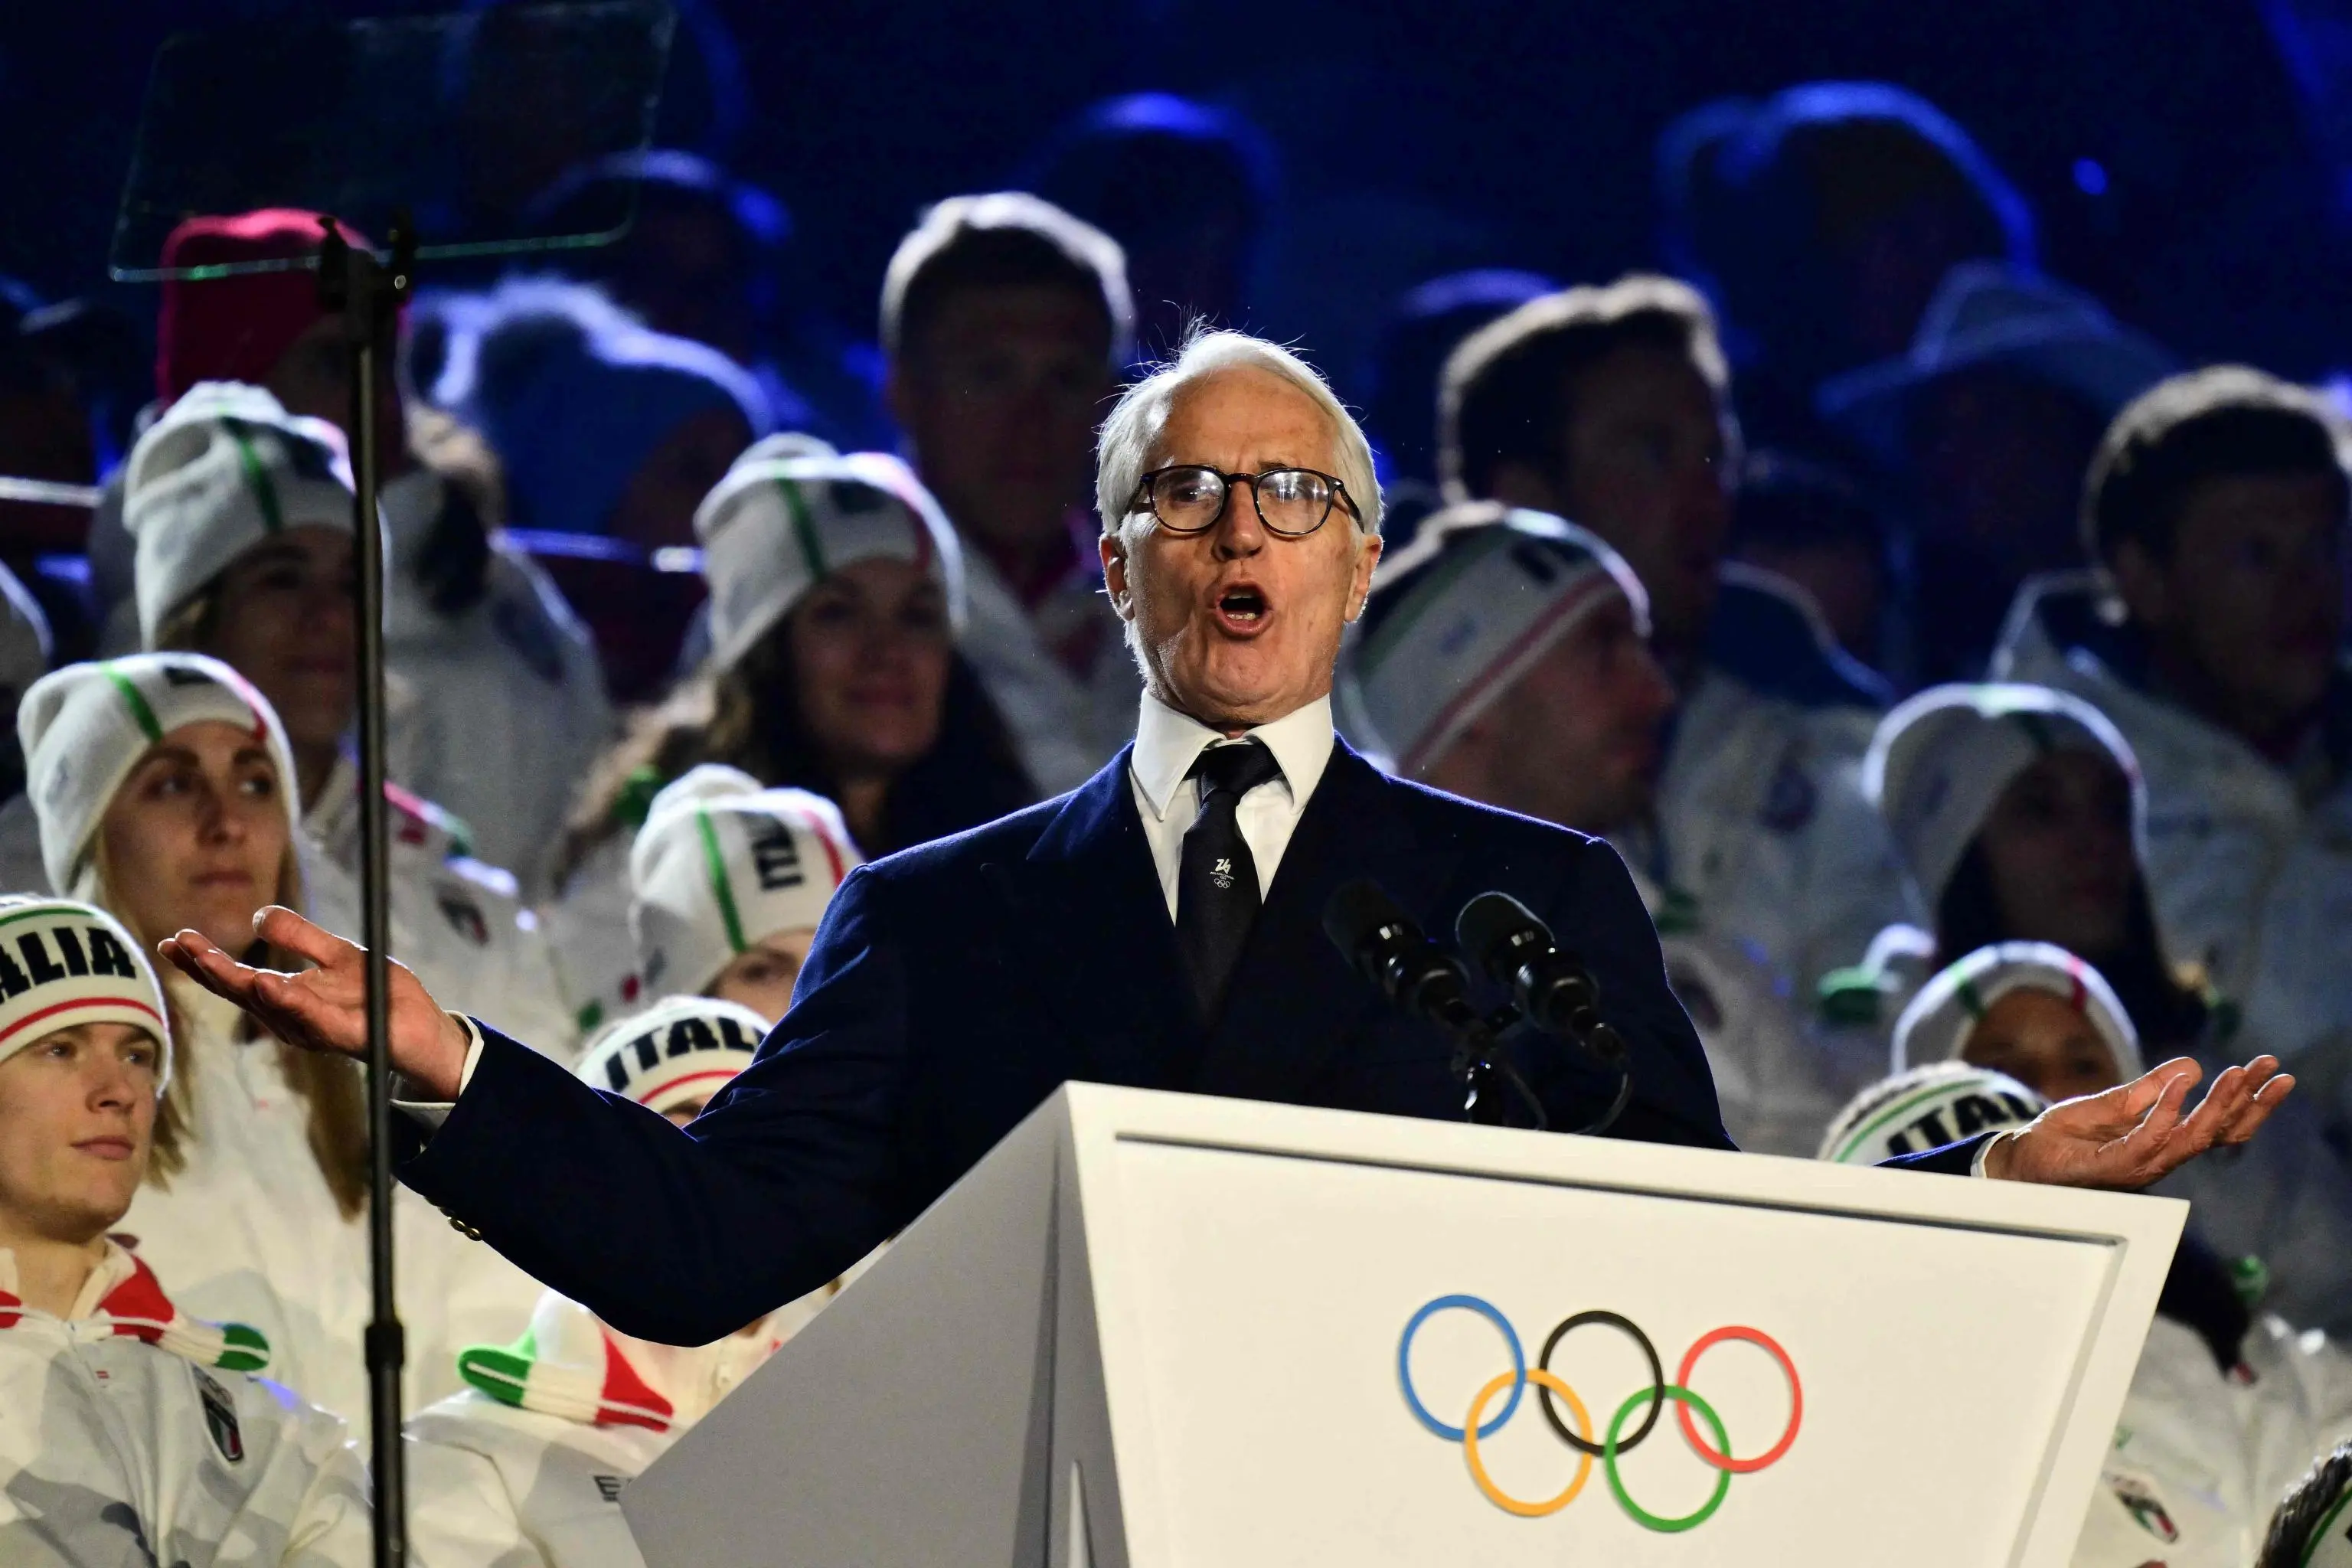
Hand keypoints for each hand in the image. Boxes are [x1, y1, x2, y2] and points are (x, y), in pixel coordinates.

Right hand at [158, 906, 473, 1099]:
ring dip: (236, 982)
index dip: (204, 960)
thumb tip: (258, 915)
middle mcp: (292, 1018)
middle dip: (206, 969)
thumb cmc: (380, 996)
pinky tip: (266, 985)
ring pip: (268, 1005)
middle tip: (175, 945)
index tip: (173, 939)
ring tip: (205, 958)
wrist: (425, 1029)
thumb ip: (301, 937)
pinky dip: (288, 1003)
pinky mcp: (347, 1034)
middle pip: (240, 992)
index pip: (237, 978)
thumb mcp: (339, 955)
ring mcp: (316, 1029)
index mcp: (288, 997)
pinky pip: (313, 1018)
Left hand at [1984, 1055, 2292, 1188]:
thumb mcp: (2110, 1104)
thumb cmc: (2064, 1137)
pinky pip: (2146, 1141)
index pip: (2217, 1126)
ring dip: (2217, 1106)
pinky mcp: (2110, 1167)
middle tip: (2273, 1070)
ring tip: (2237, 1074)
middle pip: (2215, 1134)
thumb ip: (2148, 1091)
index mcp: (2162, 1144)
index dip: (2248, 1102)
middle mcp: (2158, 1159)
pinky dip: (2165, 1113)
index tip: (2272, 1071)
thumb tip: (2192, 1067)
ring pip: (2189, 1140)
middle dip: (2247, 1102)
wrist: (2021, 1159)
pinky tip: (2181, 1086)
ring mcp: (2137, 1166)